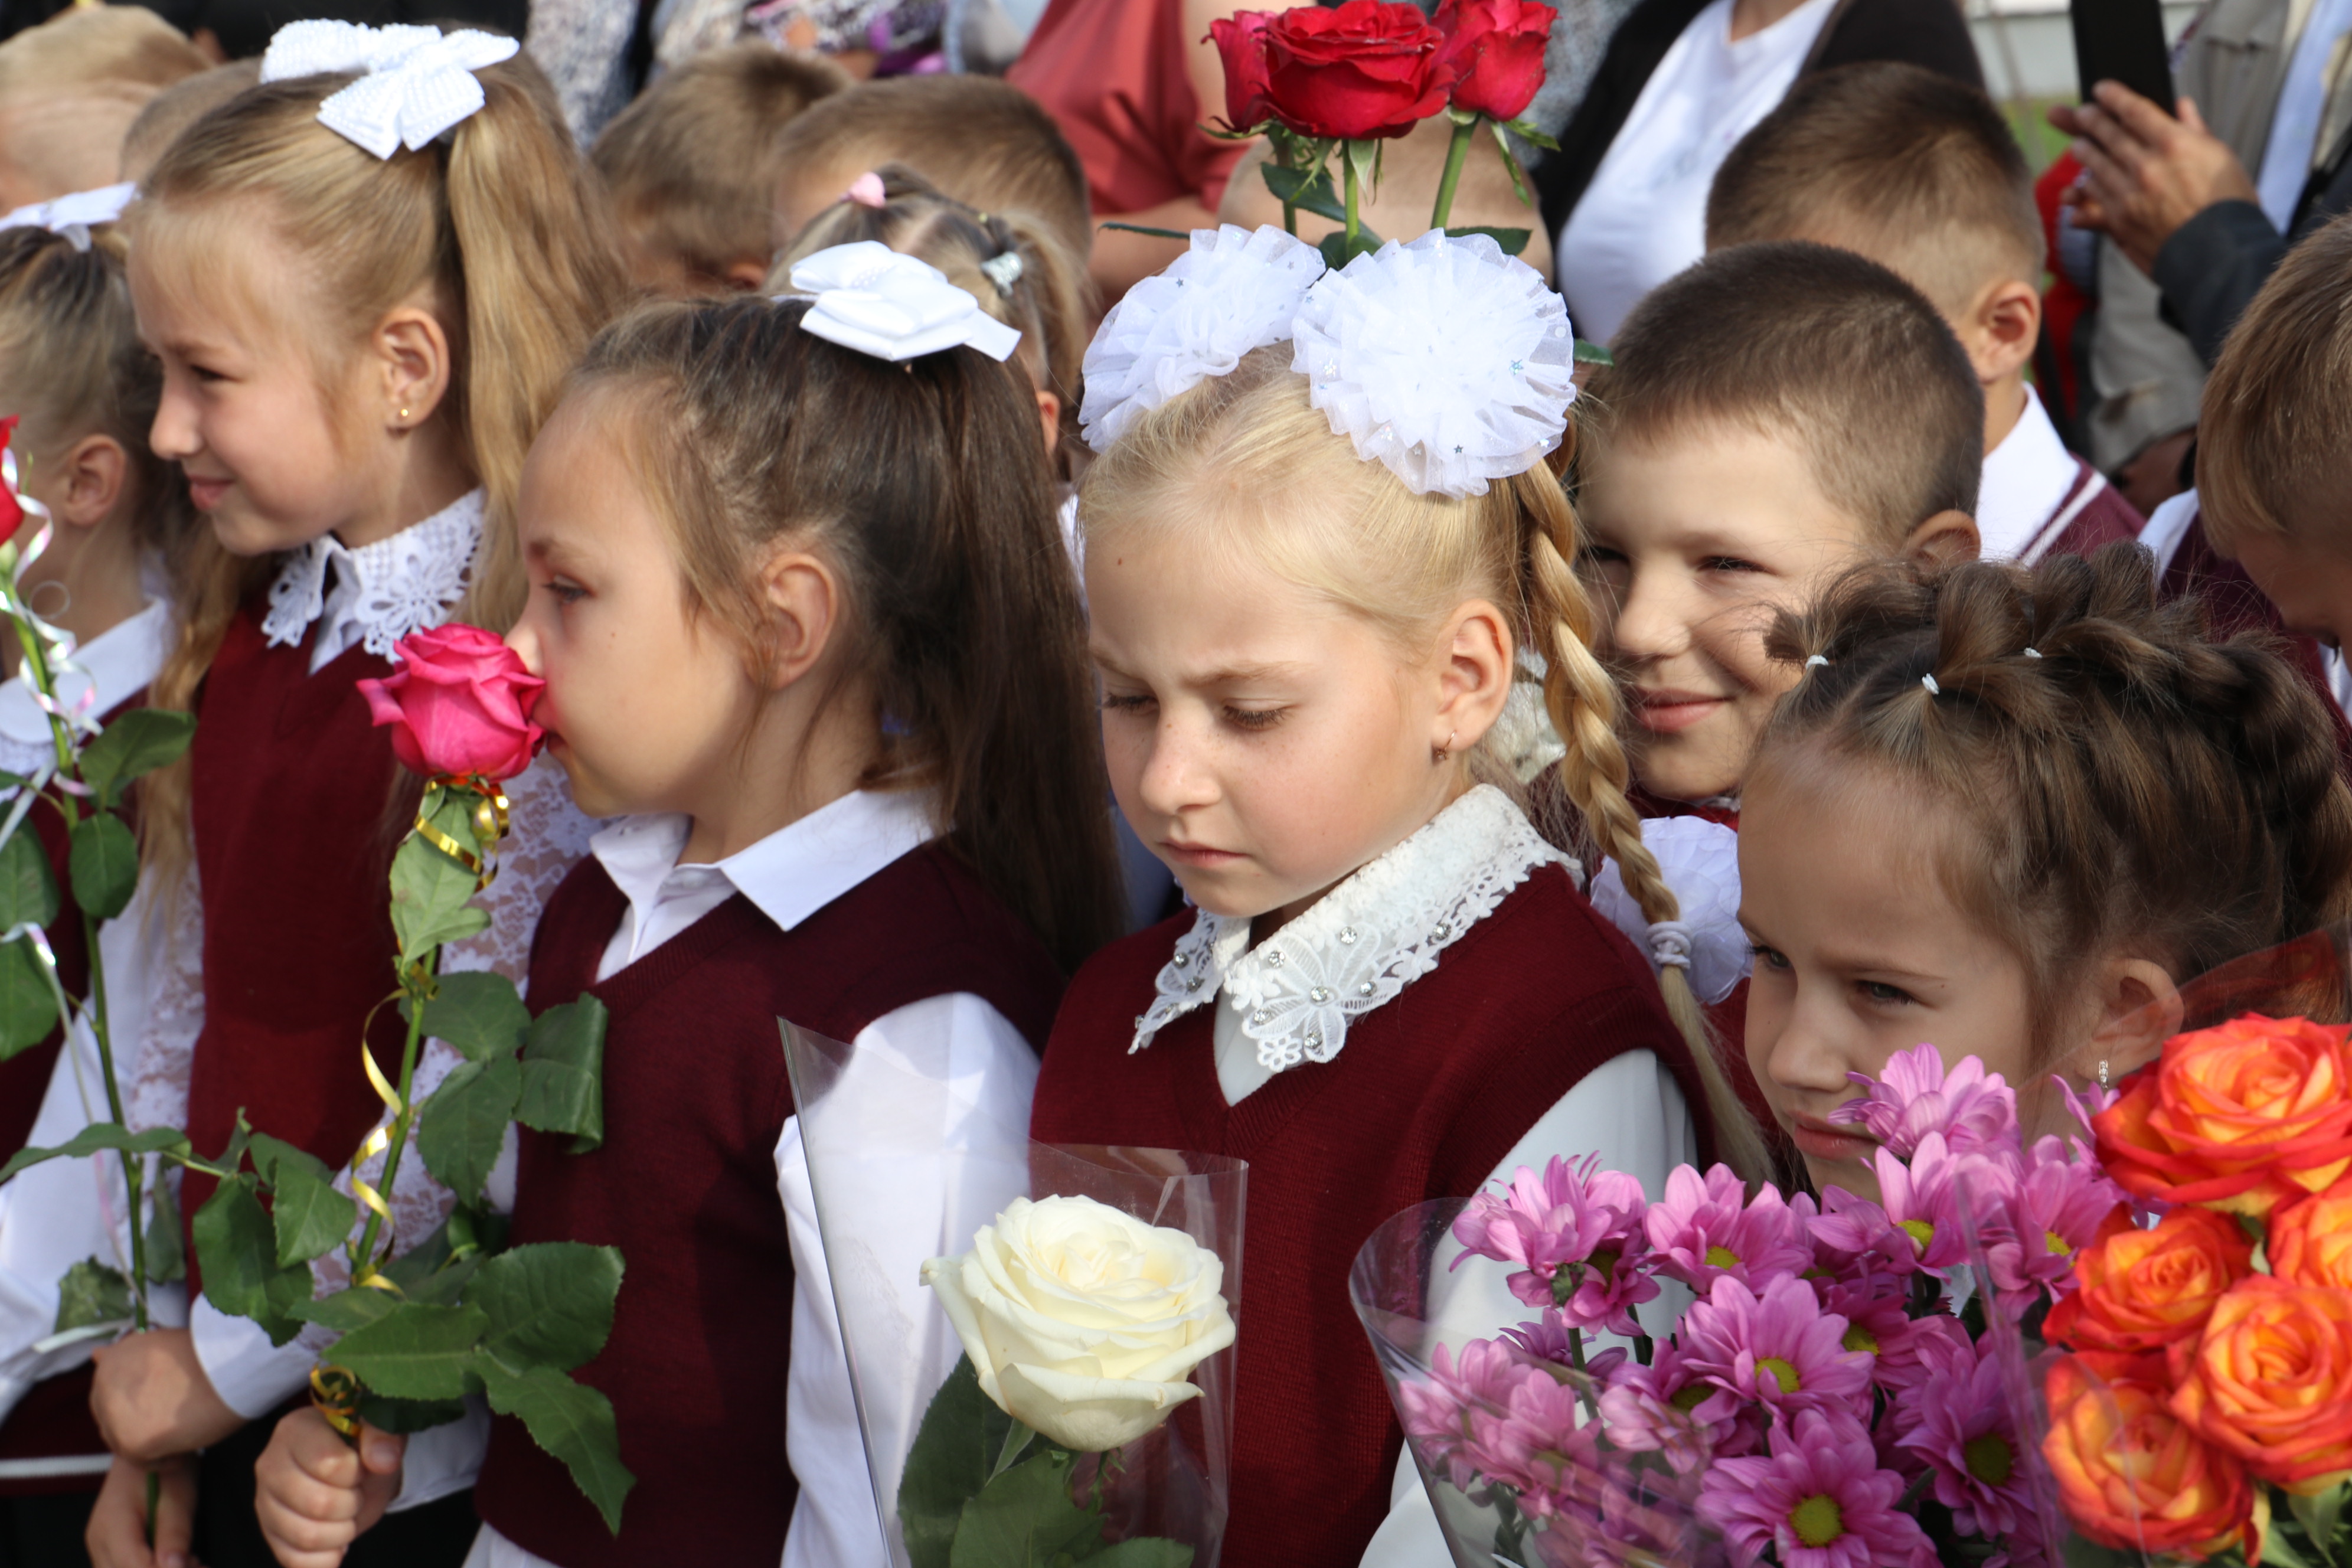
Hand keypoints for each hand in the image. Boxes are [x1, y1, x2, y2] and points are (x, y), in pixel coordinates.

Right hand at [85, 1453, 196, 1567]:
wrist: (145, 1447)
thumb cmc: (163, 1468)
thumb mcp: (177, 1498)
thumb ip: (174, 1535)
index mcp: (113, 1528)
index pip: (134, 1567)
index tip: (196, 1565)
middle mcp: (98, 1541)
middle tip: (196, 1562)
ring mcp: (99, 1545)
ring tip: (188, 1559)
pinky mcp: (107, 1546)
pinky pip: (123, 1567)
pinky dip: (148, 1567)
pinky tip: (174, 1559)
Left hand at [90, 1329, 245, 1462]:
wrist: (232, 1367)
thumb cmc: (210, 1354)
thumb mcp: (160, 1344)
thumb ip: (129, 1355)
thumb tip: (96, 1354)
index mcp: (113, 1358)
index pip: (108, 1393)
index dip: (134, 1403)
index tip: (159, 1405)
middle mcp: (104, 1384)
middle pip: (110, 1420)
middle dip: (137, 1424)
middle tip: (173, 1420)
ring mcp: (114, 1415)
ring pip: (123, 1443)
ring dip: (150, 1442)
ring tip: (184, 1429)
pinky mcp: (130, 1442)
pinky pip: (144, 1462)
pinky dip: (165, 1459)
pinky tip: (187, 1444)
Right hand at [256, 1410, 403, 1567]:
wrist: (356, 1473)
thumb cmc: (363, 1449)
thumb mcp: (380, 1434)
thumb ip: (384, 1435)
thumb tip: (383, 1460)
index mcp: (296, 1430)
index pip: (328, 1463)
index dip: (356, 1473)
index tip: (360, 1466)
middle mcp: (270, 1465)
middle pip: (318, 1504)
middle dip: (351, 1503)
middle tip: (356, 1491)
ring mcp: (265, 1503)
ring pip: (306, 1536)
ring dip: (342, 1531)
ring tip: (346, 1513)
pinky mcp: (270, 1535)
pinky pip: (297, 1562)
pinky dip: (327, 1558)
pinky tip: (336, 1542)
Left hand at [2049, 86, 2259, 272]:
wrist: (2221, 253)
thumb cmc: (2228, 202)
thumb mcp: (2220, 157)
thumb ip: (2195, 130)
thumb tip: (2181, 106)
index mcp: (2173, 144)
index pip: (2133, 110)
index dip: (2113, 96)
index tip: (2101, 88)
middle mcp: (2145, 166)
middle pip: (2106, 135)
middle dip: (2088, 120)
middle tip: (2081, 113)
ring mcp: (2127, 195)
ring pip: (2092, 166)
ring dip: (2083, 153)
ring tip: (2078, 145)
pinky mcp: (2118, 222)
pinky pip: (2090, 202)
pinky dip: (2082, 194)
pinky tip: (2077, 188)